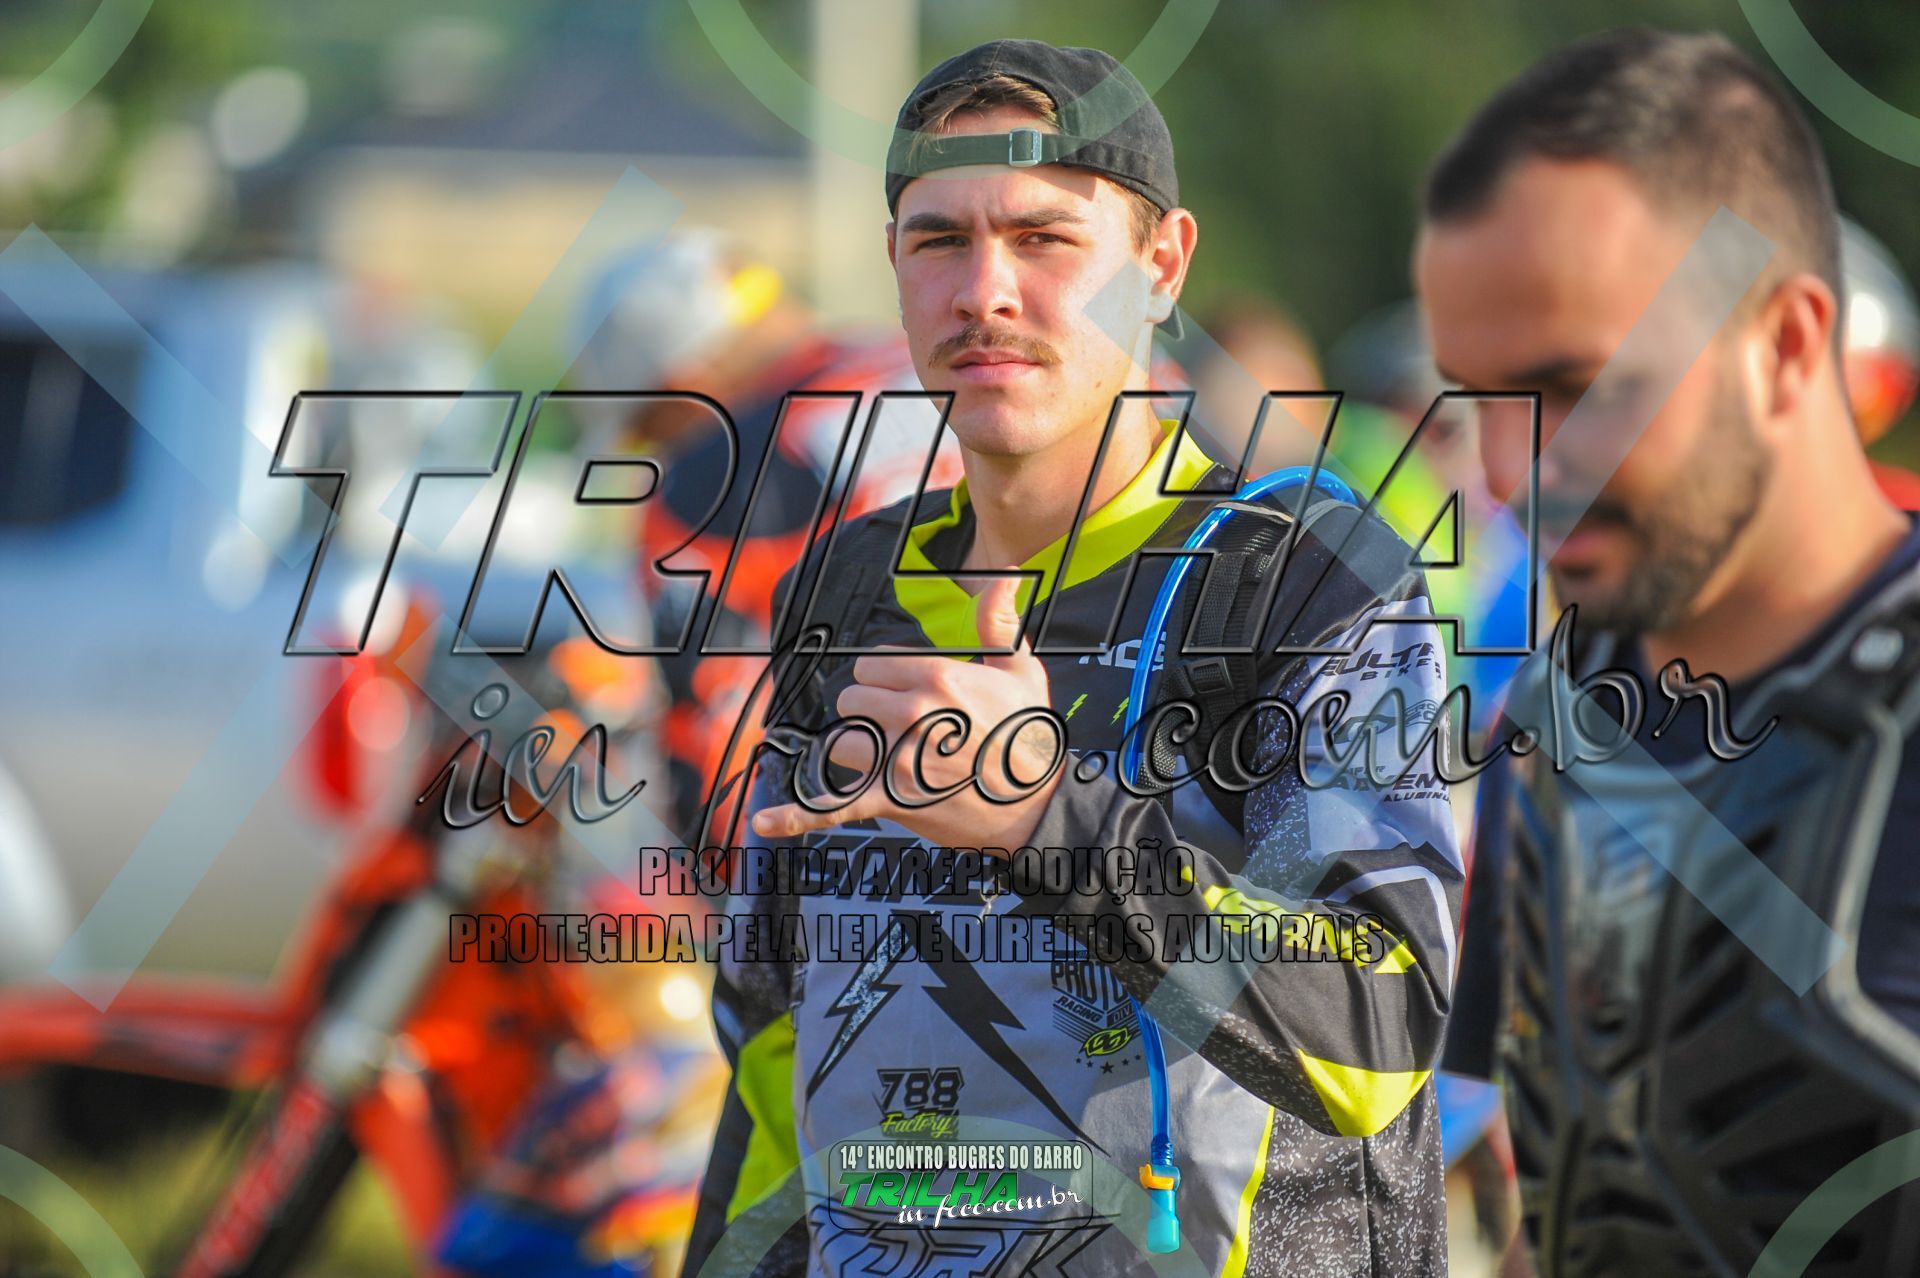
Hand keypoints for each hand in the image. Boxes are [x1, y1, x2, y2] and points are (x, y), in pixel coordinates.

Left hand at [750, 573, 1063, 850]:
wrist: (1036, 805)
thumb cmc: (1028, 737)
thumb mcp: (1021, 671)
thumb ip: (999, 622)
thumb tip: (1006, 575)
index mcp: (938, 676)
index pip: (872, 664)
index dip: (888, 680)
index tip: (914, 695)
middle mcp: (913, 711)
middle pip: (851, 699)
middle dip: (871, 713)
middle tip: (908, 731)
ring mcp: (899, 757)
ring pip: (840, 742)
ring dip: (858, 751)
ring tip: (893, 760)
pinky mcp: (891, 799)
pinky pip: (832, 806)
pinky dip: (796, 816)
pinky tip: (765, 820)